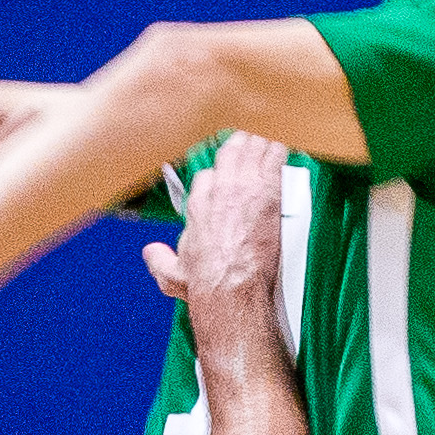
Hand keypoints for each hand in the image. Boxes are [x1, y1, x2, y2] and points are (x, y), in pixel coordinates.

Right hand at [137, 132, 290, 326]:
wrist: (232, 287)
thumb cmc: (208, 281)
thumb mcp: (172, 273)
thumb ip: (160, 260)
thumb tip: (151, 253)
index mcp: (198, 201)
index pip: (209, 174)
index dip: (220, 176)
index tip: (227, 181)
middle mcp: (220, 189)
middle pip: (232, 151)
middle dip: (242, 149)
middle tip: (251, 150)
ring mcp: (245, 186)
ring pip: (254, 148)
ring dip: (261, 147)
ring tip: (268, 148)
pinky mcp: (269, 191)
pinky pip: (275, 157)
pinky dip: (279, 153)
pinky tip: (283, 151)